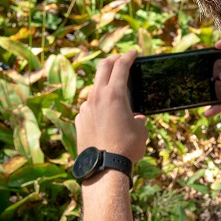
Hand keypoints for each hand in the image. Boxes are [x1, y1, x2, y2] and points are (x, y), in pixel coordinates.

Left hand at [75, 50, 147, 164]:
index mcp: (114, 94)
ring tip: (114, 90)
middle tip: (121, 59)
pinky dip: (98, 104)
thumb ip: (139, 119)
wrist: (104, 168)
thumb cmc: (126, 148)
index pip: (121, 66)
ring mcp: (85, 107)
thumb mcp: (141, 131)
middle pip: (103, 67)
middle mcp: (97, 96)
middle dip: (113, 60)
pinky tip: (105, 114)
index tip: (133, 52)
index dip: (128, 56)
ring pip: (95, 88)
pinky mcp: (79, 119)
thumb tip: (136, 118)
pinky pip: (89, 105)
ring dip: (104, 84)